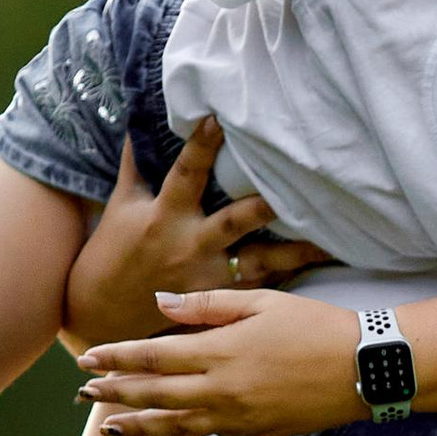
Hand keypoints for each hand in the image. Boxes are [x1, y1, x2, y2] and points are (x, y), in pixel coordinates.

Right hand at [63, 121, 330, 350]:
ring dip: (298, 252)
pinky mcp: (220, 303)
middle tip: (299, 187)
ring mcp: (209, 278)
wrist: (102, 318)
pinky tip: (323, 269)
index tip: (219, 118)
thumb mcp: (120, 207)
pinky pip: (262, 288)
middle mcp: (190, 246)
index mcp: (164, 216)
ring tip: (334, 240)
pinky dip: (291, 279)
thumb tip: (135, 125)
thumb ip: (135, 167)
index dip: (201, 146)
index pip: (186, 173)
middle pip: (236, 221)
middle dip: (265, 206)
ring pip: (261, 262)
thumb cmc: (110, 256)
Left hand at [79, 289, 362, 435]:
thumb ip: (209, 306)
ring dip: (139, 425)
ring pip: (175, 425)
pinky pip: (207, 433)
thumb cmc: (317, 326)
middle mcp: (222, 391)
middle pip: (155, 394)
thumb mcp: (263, 302)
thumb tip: (162, 305)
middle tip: (84, 394)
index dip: (117, 358)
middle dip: (116, 393)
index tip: (88, 358)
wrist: (365, 369)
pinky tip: (165, 428)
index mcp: (221, 353)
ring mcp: (238, 418)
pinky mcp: (255, 433)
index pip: (153, 357)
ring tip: (109, 427)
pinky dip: (179, 431)